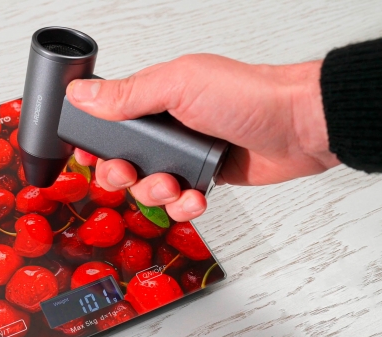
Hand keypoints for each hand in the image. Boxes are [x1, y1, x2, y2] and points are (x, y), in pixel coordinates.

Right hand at [65, 54, 338, 220]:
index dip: (94, 141)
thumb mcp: (179, 86)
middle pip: (123, 160)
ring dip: (156, 193)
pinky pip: (180, 202)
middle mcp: (169, 126)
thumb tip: (82, 94)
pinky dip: (184, 206)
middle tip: (130, 173)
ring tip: (174, 185)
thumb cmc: (249, 95)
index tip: (86, 155)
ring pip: (149, 186)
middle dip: (121, 174)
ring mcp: (187, 153)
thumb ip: (128, 94)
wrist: (299, 127)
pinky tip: (195, 196)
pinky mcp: (206, 177)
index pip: (109, 119)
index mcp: (156, 95)